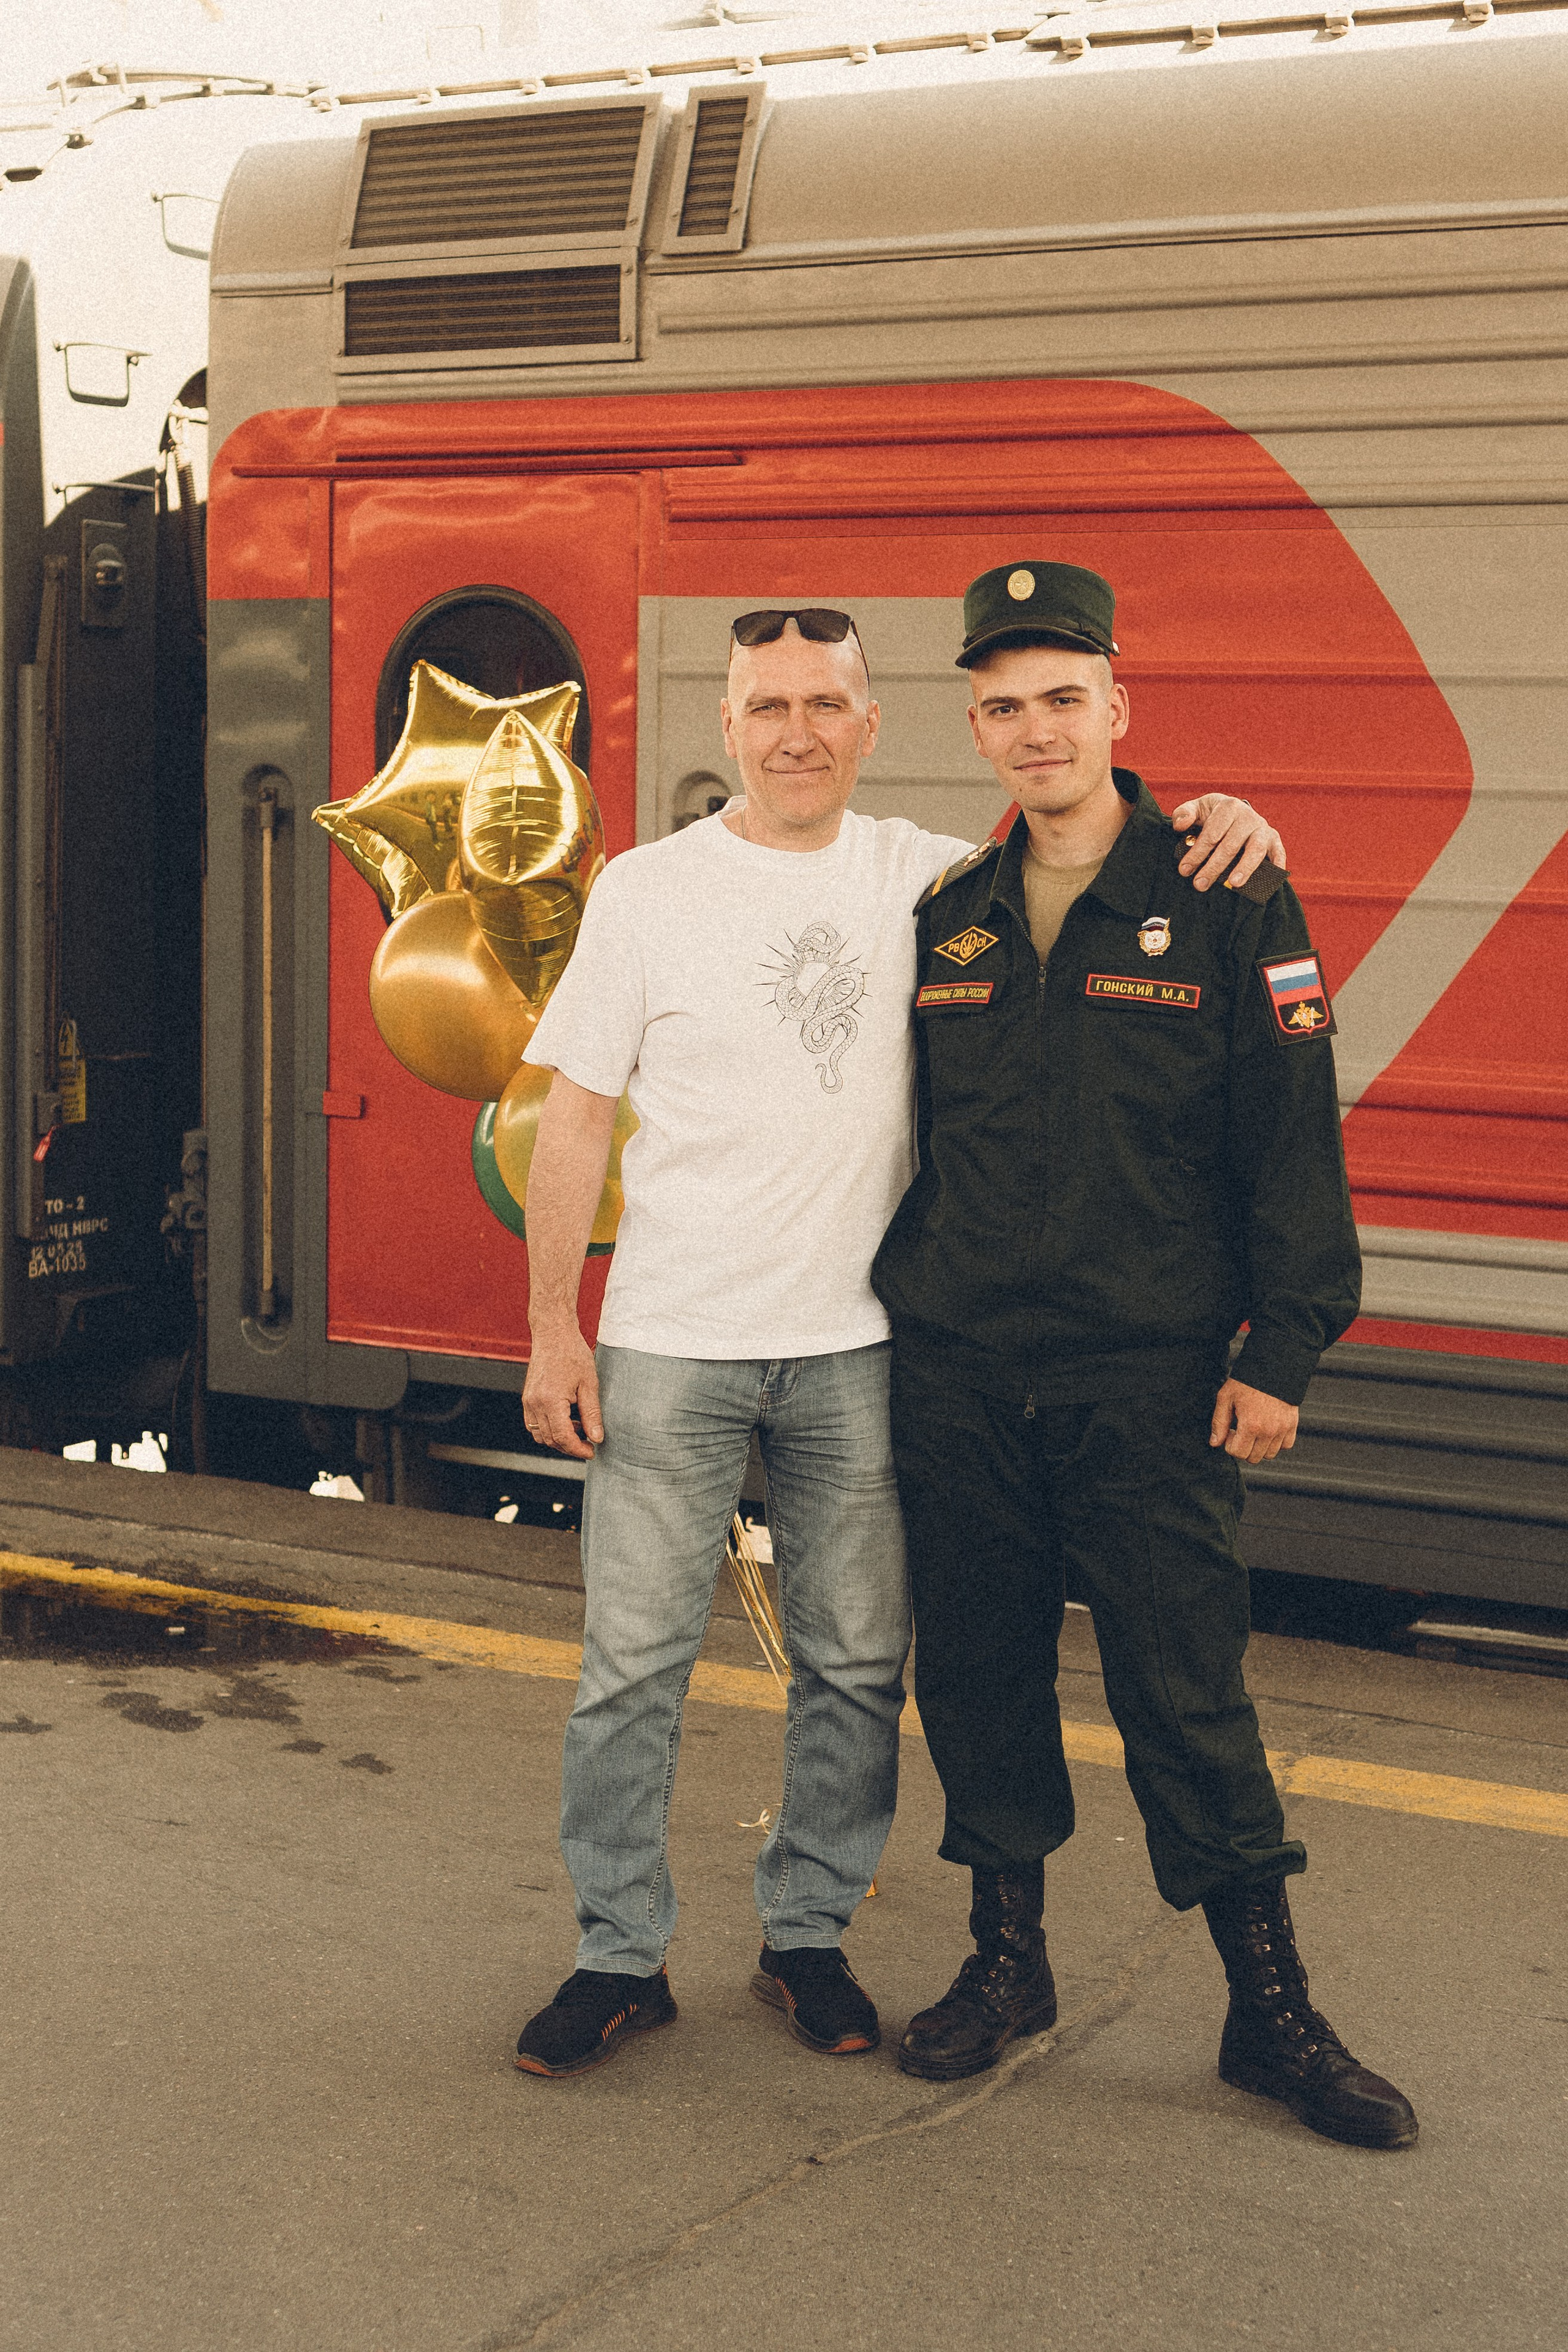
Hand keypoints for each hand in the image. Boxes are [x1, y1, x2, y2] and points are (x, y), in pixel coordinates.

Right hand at [522, 1325, 603, 1459]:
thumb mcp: (589, 1383)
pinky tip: (566, 1421)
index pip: (563, 1437)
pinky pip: (534, 1424)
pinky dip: (549, 1429)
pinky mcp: (527, 1398)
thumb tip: (597, 1438)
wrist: (553, 1333)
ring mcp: (528, 1401)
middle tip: (589, 1445)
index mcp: (550, 1400)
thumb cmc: (572, 1353)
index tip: (592, 1451)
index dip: (578, 1449)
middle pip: (550, 1440)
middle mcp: (534, 1403)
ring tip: (579, 1431)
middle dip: (570, 1447)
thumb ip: (592, 1413)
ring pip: (540, 1435)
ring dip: (558, 1440)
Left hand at [1172, 795, 1286, 893]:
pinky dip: (1277, 864)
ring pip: (1255, 850)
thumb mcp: (1197, 808)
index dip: (1197, 853)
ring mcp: (1262, 828)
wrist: (1235, 811)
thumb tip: (1180, 826)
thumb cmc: (1212, 815)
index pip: (1211, 834)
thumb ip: (1184, 813)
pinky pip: (1278, 852)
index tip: (1184, 870)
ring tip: (1233, 884)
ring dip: (1245, 867)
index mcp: (1228, 807)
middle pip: (1230, 845)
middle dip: (1214, 867)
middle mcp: (1248, 816)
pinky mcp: (1274, 839)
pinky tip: (1272, 879)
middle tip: (1200, 885)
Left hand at [1209, 1377, 1297, 1464]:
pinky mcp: (1292, 1425)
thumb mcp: (1226, 1397)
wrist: (1273, 1367)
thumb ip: (1219, 1422)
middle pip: (1253, 1458)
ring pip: (1269, 1454)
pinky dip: (1276, 1442)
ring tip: (1254, 1429)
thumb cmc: (1247, 1381)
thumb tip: (1215, 1443)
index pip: (1238, 1453)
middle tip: (1241, 1430)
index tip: (1230, 1431)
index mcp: (1251, 1425)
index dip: (1229, 1445)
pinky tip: (1268, 1429)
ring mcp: (1282, 1429)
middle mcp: (1269, 1431)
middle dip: (1243, 1447)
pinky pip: (1285, 1445)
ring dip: (1259, 1447)